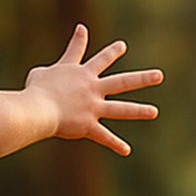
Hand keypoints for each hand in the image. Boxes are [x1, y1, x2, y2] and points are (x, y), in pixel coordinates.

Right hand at [25, 24, 161, 155]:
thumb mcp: (40, 73)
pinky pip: (104, 136)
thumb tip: (45, 76)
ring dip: (139, 111)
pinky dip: (115, 144)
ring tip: (155, 112)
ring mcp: (93, 107)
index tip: (122, 45)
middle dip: (142, 79)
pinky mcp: (88, 125)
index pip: (98, 59)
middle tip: (159, 76)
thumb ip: (48, 72)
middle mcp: (93, 88)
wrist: (38, 107)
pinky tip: (126, 150)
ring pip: (121, 109)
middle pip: (122, 81)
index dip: (111, 51)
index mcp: (82, 73)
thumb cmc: (36, 90)